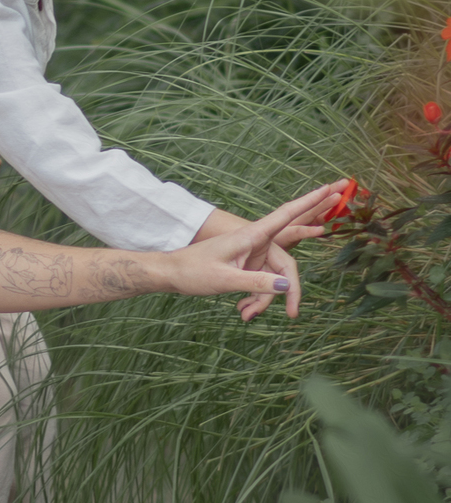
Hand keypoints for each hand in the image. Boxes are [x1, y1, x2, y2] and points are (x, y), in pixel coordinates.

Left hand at [165, 183, 346, 317]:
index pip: (286, 214)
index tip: (331, 187)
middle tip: (293, 314)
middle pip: (286, 266)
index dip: (310, 201)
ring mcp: (253, 255)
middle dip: (289, 291)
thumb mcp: (224, 279)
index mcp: (251, 235)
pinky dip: (256, 299)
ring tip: (244, 314)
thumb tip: (286, 287)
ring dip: (263, 300)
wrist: (171, 274)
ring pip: (274, 280)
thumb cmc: (193, 270)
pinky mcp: (248, 267)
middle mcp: (256, 242)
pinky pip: (263, 284)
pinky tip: (242, 310)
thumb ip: (256, 283)